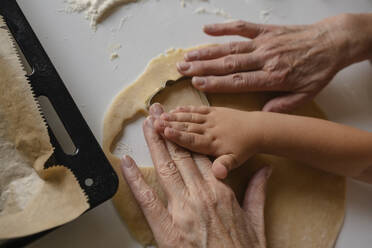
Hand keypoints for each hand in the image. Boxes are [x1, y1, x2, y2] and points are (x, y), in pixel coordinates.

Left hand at [120, 104, 270, 247]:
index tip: (180, 122)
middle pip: (181, 156)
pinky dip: (135, 179)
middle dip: (168, 131)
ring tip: (146, 124)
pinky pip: (147, 200)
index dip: (188, 136)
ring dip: (154, 144)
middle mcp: (201, 195)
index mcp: (221, 192)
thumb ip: (257, 191)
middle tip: (157, 112)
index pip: (201, 156)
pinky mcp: (167, 229)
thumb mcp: (256, 220)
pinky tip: (126, 162)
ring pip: (166, 169)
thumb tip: (266, 170)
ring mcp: (183, 211)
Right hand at [154, 105, 262, 178]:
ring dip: (173, 116)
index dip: (176, 136)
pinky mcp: (213, 111)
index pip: (191, 140)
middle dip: (169, 124)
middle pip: (186, 127)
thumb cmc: (244, 148)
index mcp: (213, 143)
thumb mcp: (236, 160)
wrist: (257, 130)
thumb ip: (224, 165)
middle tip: (152, 121)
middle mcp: (210, 130)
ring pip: (189, 117)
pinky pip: (197, 109)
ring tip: (158, 114)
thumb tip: (218, 174)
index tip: (162, 131)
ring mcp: (211, 119)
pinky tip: (175, 108)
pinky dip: (186, 109)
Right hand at [177, 14, 370, 111]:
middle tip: (182, 69)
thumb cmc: (318, 70)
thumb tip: (261, 115)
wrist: (333, 42)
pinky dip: (223, 28)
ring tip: (187, 55)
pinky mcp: (266, 30)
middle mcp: (264, 59)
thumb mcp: (306, 95)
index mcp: (273, 77)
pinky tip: (207, 30)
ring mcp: (264, 43)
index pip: (238, 81)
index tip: (196, 82)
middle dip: (202, 67)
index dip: (215, 82)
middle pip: (228, 64)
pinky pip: (242, 28)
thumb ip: (283, 107)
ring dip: (207, 52)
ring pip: (230, 48)